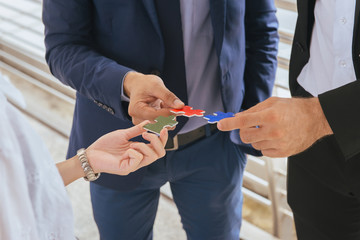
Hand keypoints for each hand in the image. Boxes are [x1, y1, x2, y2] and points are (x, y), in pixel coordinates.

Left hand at [86, 121, 167, 174]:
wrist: (91, 154)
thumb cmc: (106, 145)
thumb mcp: (124, 134)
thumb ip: (137, 130)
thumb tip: (151, 122)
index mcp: (140, 151)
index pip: (158, 148)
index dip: (163, 138)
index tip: (163, 127)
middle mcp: (139, 160)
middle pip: (160, 154)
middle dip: (158, 141)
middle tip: (148, 133)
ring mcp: (134, 165)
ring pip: (151, 157)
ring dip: (145, 146)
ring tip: (133, 143)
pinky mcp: (126, 169)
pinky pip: (138, 159)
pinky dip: (135, 152)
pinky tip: (126, 150)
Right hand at [124, 72, 183, 124]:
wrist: (139, 85)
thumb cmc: (145, 84)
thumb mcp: (156, 86)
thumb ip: (168, 96)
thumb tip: (180, 106)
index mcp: (137, 109)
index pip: (156, 116)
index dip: (170, 113)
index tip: (181, 108)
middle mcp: (138, 118)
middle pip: (160, 123)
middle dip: (170, 114)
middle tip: (173, 103)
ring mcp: (143, 122)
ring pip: (163, 125)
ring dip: (169, 114)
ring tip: (164, 102)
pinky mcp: (149, 123)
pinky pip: (163, 123)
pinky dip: (167, 115)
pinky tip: (163, 106)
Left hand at [217, 97, 332, 156]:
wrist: (316, 119)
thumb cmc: (293, 108)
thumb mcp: (272, 102)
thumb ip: (252, 110)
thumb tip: (236, 117)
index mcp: (270, 116)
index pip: (242, 121)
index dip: (228, 124)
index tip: (219, 125)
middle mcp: (273, 131)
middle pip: (245, 136)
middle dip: (244, 130)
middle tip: (252, 125)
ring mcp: (278, 143)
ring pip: (254, 144)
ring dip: (256, 137)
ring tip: (269, 130)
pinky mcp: (283, 153)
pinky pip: (264, 151)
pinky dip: (265, 145)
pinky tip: (275, 138)